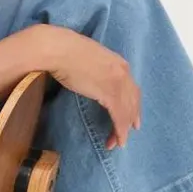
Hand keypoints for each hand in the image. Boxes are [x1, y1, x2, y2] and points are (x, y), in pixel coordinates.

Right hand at [37, 25, 140, 149]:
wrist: (59, 49)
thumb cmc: (65, 51)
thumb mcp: (89, 59)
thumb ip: (96, 69)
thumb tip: (91, 77)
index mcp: (118, 62)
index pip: (131, 87)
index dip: (133, 102)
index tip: (133, 114)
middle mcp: (123, 72)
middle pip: (133, 101)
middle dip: (132, 117)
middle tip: (131, 130)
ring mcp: (118, 83)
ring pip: (127, 112)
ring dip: (123, 129)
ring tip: (118, 142)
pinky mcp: (109, 94)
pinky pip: (119, 117)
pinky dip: (119, 131)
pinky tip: (117, 140)